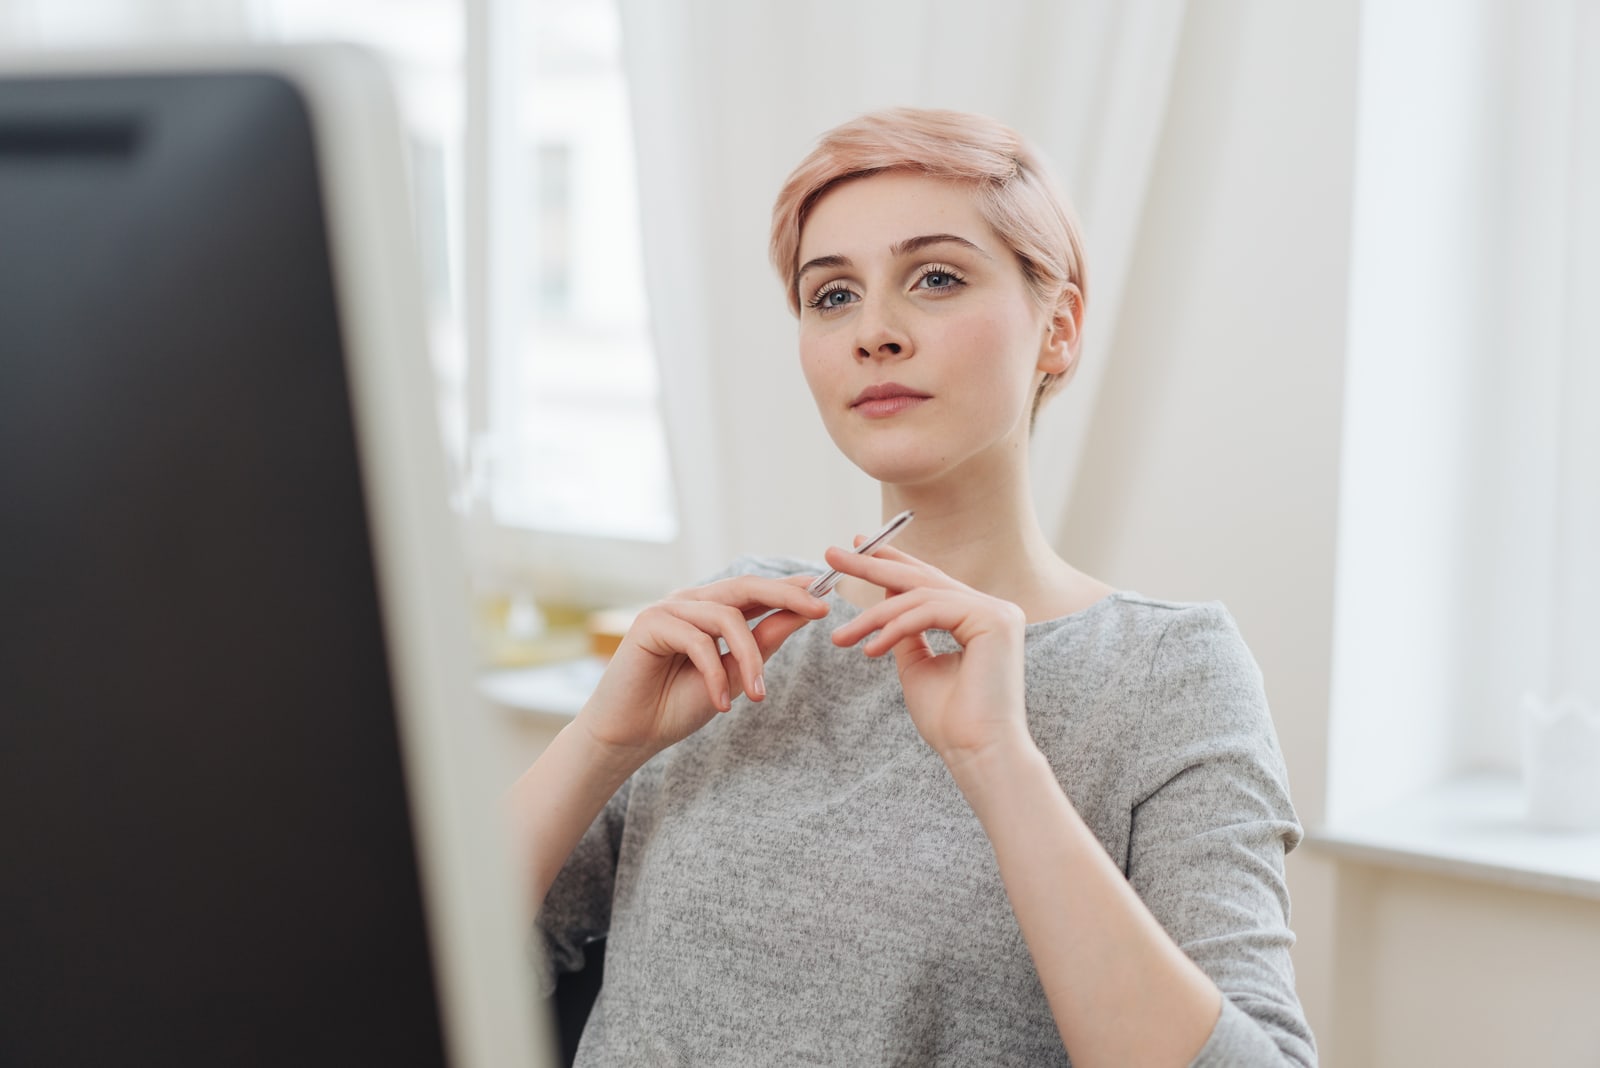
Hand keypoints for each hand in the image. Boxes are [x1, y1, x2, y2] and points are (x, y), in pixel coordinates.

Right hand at [576, 574, 828, 764]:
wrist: (632, 734)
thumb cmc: (678, 704)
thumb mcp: (734, 674)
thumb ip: (763, 642)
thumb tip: (803, 612)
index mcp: (711, 610)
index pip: (756, 591)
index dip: (790, 588)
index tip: (827, 591)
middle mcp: (691, 602)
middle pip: (746, 587)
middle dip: (786, 595)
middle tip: (820, 609)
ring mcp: (669, 608)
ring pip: (727, 617)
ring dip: (749, 658)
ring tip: (756, 697)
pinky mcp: (650, 622)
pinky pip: (698, 641)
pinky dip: (714, 674)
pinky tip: (720, 703)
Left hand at [824, 543, 1034, 767]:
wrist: (977, 754)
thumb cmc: (950, 722)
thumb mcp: (918, 667)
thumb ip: (906, 633)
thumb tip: (885, 605)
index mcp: (979, 618)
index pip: (930, 582)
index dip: (892, 564)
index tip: (855, 550)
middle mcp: (993, 609)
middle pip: (923, 578)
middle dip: (874, 565)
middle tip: (832, 554)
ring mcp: (997, 612)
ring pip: (920, 597)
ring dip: (873, 616)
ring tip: (841, 636)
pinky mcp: (994, 621)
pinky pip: (929, 611)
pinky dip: (894, 628)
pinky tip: (869, 649)